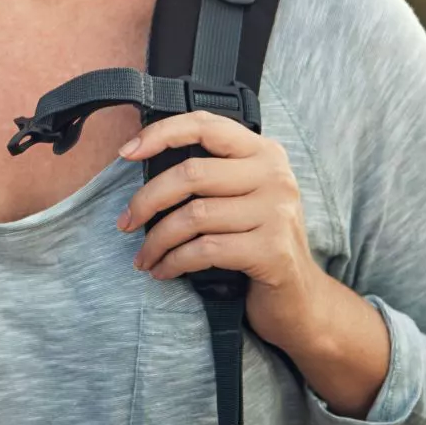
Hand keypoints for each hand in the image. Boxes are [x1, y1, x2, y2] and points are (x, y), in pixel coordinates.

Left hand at [113, 110, 325, 350]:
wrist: (299, 299)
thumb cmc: (257, 243)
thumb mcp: (242, 198)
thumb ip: (210, 176)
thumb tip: (145, 164)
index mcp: (264, 153)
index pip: (206, 125)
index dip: (161, 134)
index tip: (126, 152)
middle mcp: (275, 175)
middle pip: (191, 173)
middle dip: (147, 200)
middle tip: (126, 222)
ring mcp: (277, 212)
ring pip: (194, 215)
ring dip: (157, 240)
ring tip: (144, 257)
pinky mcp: (273, 250)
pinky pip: (205, 250)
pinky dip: (174, 262)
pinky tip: (163, 271)